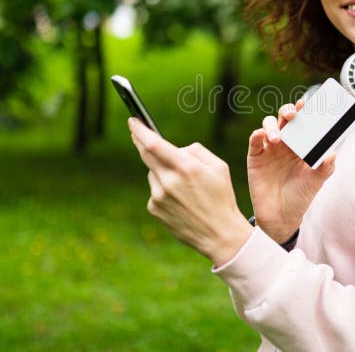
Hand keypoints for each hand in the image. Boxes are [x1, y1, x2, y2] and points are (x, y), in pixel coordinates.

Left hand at [129, 118, 252, 266]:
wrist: (219, 234)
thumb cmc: (221, 196)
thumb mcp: (218, 166)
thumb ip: (195, 151)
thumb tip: (175, 148)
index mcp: (186, 167)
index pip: (154, 144)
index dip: (140, 130)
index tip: (132, 121)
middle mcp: (169, 181)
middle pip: (145, 154)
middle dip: (140, 141)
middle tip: (137, 133)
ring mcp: (159, 196)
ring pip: (153, 172)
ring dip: (161, 170)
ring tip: (184, 185)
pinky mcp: (154, 208)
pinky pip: (155, 190)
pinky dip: (163, 188)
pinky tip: (180, 199)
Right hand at [247, 100, 335, 243]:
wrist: (280, 217)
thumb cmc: (300, 197)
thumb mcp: (315, 183)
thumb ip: (325, 168)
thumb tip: (333, 154)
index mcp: (302, 145)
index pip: (304, 122)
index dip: (305, 111)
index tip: (308, 103)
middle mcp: (286, 143)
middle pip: (285, 118)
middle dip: (288, 111)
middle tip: (293, 114)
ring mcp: (269, 148)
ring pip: (268, 125)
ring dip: (273, 125)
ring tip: (278, 138)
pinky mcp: (255, 157)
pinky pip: (255, 140)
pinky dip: (258, 134)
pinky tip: (263, 136)